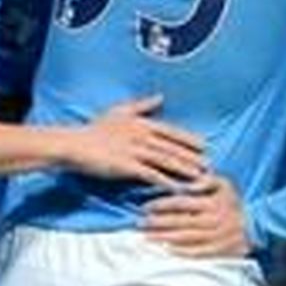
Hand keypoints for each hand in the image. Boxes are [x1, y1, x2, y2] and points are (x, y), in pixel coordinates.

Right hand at [68, 95, 205, 188]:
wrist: (76, 145)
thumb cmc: (96, 129)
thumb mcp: (120, 111)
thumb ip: (142, 105)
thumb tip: (161, 96)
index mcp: (142, 122)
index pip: (171, 131)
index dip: (188, 139)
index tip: (204, 146)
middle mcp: (141, 135)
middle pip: (172, 147)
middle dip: (192, 157)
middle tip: (209, 165)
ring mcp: (134, 150)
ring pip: (165, 160)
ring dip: (184, 169)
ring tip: (199, 177)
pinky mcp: (126, 166)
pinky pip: (151, 175)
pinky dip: (165, 182)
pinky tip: (176, 188)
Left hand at [143, 174, 250, 257]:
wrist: (254, 225)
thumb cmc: (232, 201)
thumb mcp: (224, 183)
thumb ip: (206, 179)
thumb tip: (189, 181)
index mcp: (213, 201)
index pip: (182, 202)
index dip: (162, 204)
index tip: (145, 206)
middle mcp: (214, 220)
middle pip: (180, 222)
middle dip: (157, 223)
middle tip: (139, 223)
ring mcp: (217, 237)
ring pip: (186, 238)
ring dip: (164, 239)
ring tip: (146, 238)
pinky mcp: (220, 251)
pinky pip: (198, 253)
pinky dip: (181, 253)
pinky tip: (166, 251)